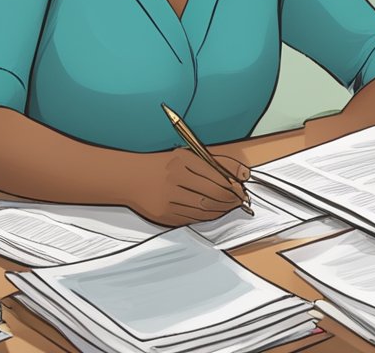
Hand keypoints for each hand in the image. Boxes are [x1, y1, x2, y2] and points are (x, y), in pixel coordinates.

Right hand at [118, 148, 250, 226]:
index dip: (234, 187)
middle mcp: (175, 178)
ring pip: (205, 209)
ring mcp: (169, 198)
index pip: (217, 177)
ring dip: (221, 210)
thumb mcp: (187, 155)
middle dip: (231, 200)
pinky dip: (207, 217)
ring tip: (228, 206)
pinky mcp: (165, 214)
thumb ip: (216, 162)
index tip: (241, 189)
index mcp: (183, 160)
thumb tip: (243, 173)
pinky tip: (212, 212)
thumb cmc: (162, 166)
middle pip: (213, 195)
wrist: (131, 178)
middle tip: (239, 200)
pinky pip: (193, 219)